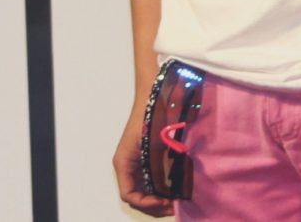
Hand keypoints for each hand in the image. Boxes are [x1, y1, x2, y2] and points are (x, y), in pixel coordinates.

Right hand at [113, 94, 173, 215]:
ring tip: (176, 200)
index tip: (165, 201)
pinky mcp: (149, 158)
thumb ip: (156, 168)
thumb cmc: (150, 115)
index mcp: (124, 163)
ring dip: (159, 198)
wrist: (155, 95)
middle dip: (155, 205)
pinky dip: (162, 187)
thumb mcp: (152, 145)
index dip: (146, 203)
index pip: (129, 195)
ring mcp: (138, 163)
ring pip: (145, 190)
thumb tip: (167, 192)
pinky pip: (152, 179)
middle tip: (174, 206)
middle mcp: (129, 166)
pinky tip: (176, 188)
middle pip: (138, 196)